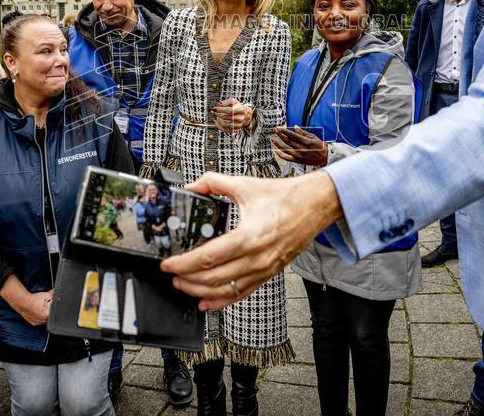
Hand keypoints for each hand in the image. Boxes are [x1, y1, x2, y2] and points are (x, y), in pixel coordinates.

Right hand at [0, 275, 52, 326]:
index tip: (52, 305)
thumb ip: (54, 294)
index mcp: (48, 315)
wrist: (23, 302)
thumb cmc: (34, 299)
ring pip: (45, 320)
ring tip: (41, 309)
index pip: (55, 312)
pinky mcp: (34, 324)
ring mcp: (38, 323)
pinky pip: (39, 322)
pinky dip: (40, 318)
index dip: (54, 308)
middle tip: (46, 306)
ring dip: (45, 315)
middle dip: (50, 311)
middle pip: (51, 317)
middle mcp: (43, 321)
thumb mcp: (47, 295)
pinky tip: (38, 312)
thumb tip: (58, 292)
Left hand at [160, 170, 342, 309]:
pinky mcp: (269, 274)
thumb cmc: (285, 196)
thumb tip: (192, 187)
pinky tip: (207, 301)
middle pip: (213, 279)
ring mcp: (264, 269)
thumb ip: (214, 183)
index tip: (168, 263)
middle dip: (187, 280)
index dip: (183, 264)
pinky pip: (242, 293)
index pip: (207, 258)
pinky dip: (222, 301)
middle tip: (172, 275)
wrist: (315, 205)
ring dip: (200, 292)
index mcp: (248, 236)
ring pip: (225, 291)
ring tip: (184, 286)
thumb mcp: (245, 185)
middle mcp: (256, 258)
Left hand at [213, 98, 252, 133]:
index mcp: (240, 109)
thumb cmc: (237, 107)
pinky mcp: (236, 130)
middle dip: (218, 114)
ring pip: (225, 125)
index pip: (230, 110)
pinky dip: (219, 127)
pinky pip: (226, 130)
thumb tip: (219, 105)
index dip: (221, 110)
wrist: (245, 114)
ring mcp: (239, 125)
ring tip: (217, 116)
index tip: (215, 108)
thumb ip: (226, 102)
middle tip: (214, 112)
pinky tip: (216, 122)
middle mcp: (240, 118)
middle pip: (227, 117)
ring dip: (218, 120)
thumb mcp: (233, 101)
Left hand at [271, 126, 327, 166]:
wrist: (324, 158)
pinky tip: (276, 151)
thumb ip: (303, 133)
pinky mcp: (298, 161)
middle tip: (275, 131)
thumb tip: (295, 127)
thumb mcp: (313, 137)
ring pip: (285, 149)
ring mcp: (299, 155)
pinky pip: (287, 158)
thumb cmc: (319, 146)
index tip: (279, 128)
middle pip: (287, 141)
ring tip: (273, 139)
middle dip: (280, 135)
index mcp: (305, 142)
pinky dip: (280, 155)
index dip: (284, 131)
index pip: (292, 135)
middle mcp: (301, 149)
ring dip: (278, 144)